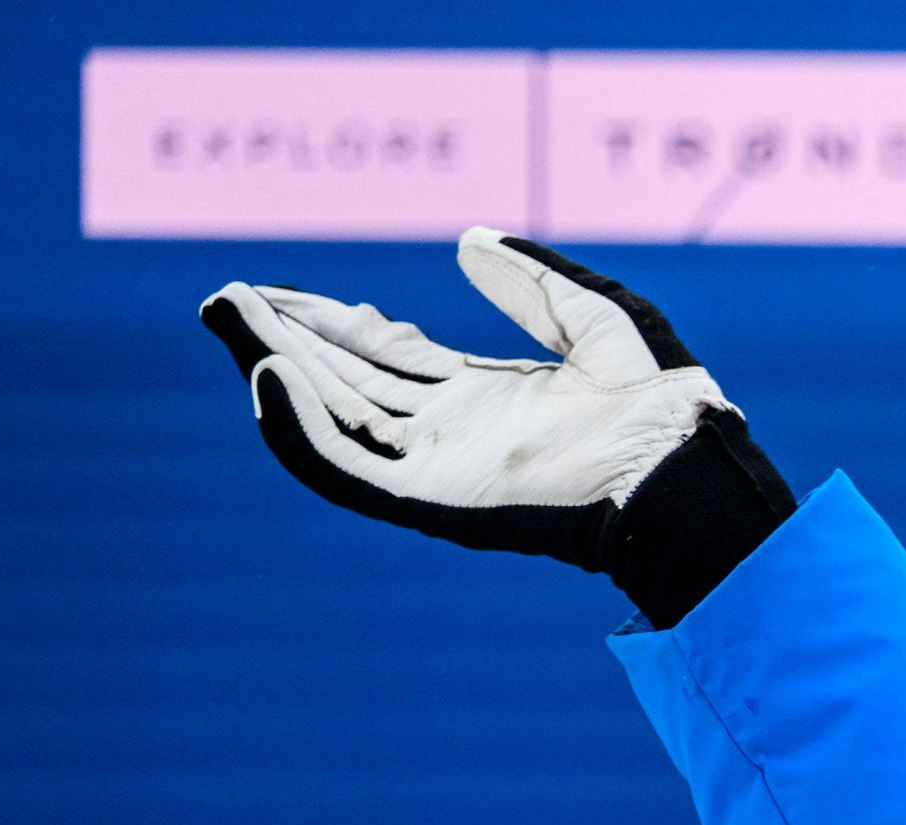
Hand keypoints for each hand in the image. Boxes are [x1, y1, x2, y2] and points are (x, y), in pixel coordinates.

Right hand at [202, 230, 790, 623]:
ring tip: (232, 318)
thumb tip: (466, 241)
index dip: (332, 323)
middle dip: (284, 340)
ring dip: (276, 369)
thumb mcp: (596, 316)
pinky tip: (270, 377)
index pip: (388, 358)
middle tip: (225, 299)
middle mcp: (456, 437)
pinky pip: (347, 471)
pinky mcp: (432, 502)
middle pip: (347, 384)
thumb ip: (531, 280)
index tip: (280, 290)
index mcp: (490, 399)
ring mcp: (440, 470)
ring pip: (334, 418)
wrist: (680, 463)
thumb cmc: (660, 401)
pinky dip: (301, 429)